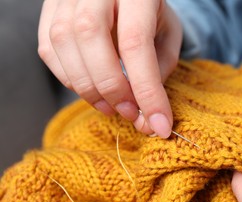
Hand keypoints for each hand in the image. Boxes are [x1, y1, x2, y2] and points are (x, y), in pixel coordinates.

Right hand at [38, 0, 182, 137]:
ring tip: (111, 106)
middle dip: (111, 87)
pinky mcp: (50, 8)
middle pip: (90, 36)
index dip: (147, 90)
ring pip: (62, 42)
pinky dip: (69, 78)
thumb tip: (145, 114)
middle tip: (130, 113)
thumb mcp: (168, 33)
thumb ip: (160, 67)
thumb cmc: (151, 12)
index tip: (159, 125)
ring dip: (87, 87)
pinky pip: (49, 49)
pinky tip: (91, 88)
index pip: (135, 43)